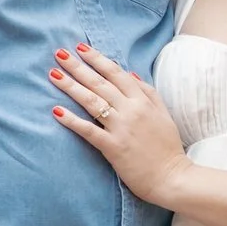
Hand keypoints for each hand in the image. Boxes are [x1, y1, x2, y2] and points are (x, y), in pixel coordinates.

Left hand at [49, 43, 189, 205]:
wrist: (172, 177)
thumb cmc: (168, 147)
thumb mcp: (164, 114)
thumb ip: (149, 92)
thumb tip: (131, 74)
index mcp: (143, 101)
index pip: (116, 73)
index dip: (97, 59)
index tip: (81, 48)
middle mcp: (131, 110)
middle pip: (100, 83)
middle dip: (78, 67)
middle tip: (59, 54)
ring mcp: (121, 128)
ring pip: (92, 101)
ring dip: (71, 86)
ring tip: (53, 74)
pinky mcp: (112, 147)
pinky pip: (88, 130)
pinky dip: (72, 120)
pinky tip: (57, 111)